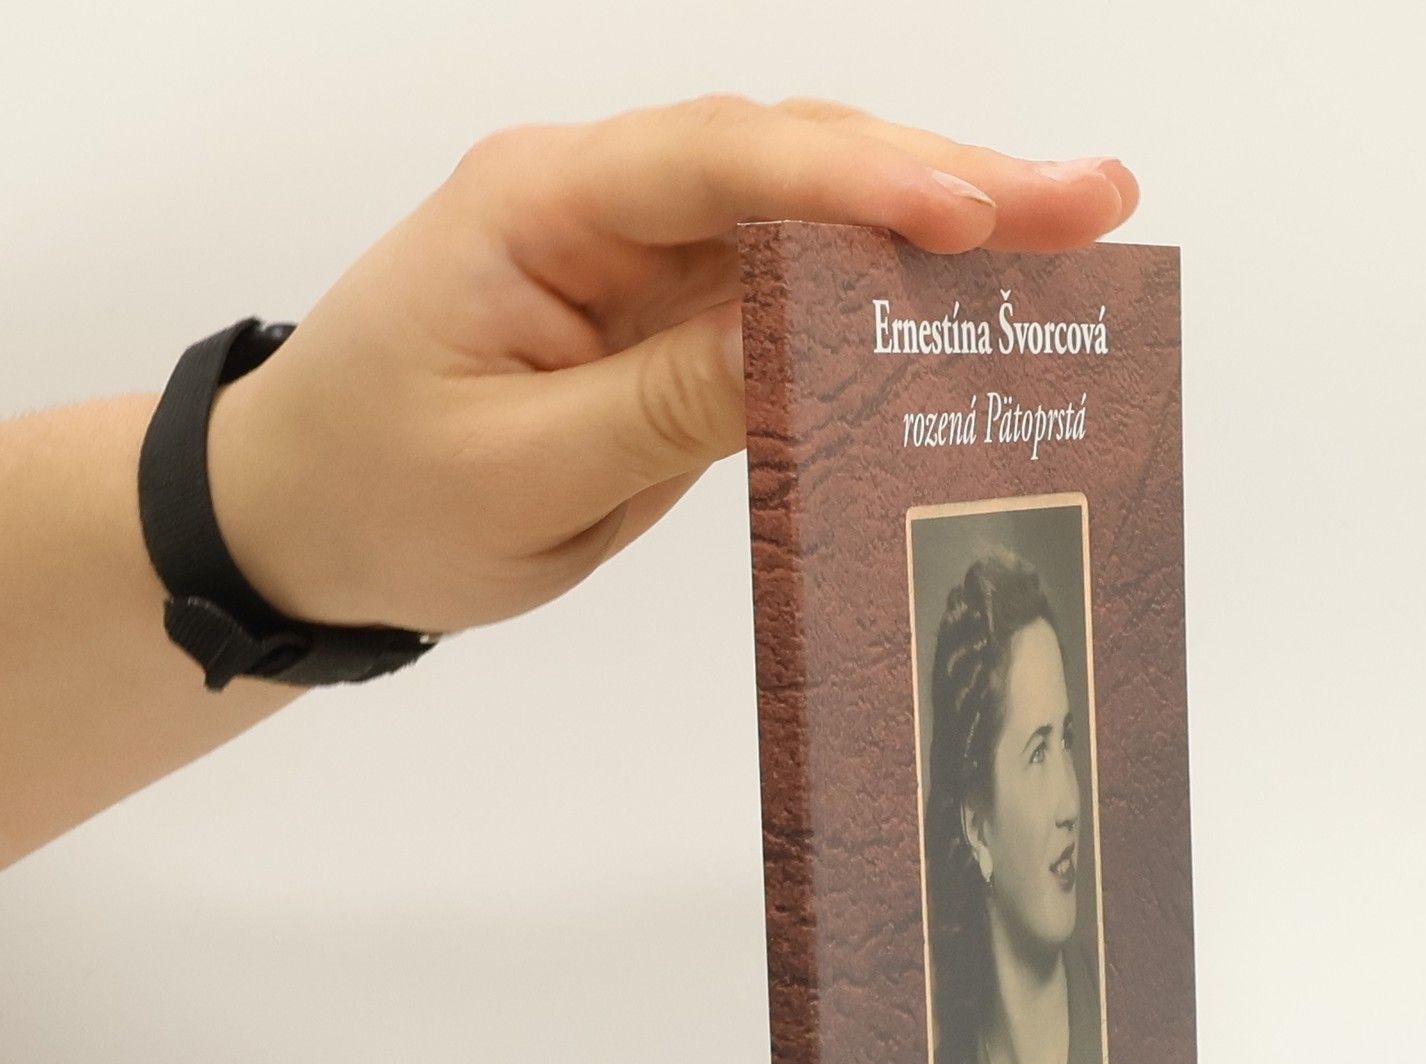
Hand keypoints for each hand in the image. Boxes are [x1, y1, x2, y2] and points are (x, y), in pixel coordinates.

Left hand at [205, 97, 1138, 636]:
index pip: (718, 164)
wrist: (306, 516)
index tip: (970, 218)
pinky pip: (793, 291)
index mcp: (539, 209)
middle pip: (791, 159)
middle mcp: (602, 206)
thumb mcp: (521, 471)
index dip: (853, 184)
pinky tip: (977, 301)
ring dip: (940, 224)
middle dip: (946, 178)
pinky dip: (888, 297)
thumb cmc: (381, 491)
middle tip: (1092, 199)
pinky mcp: (672, 318)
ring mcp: (643, 258)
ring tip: (1074, 230)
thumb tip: (809, 343)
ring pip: (810, 215)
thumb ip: (668, 403)